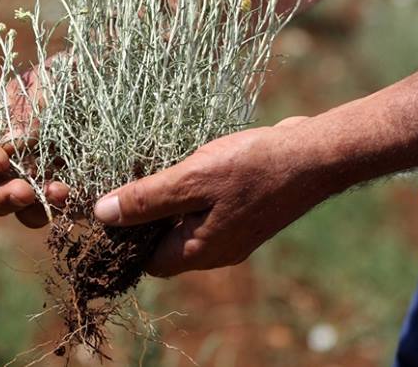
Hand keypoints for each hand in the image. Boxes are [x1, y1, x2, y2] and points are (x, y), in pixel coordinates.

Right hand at [0, 65, 68, 227]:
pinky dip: (63, 210)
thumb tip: (8, 144)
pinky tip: (79, 196)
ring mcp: (44, 177)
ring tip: (60, 194)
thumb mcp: (54, 77)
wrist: (119, 80)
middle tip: (24, 192)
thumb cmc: (78, 70)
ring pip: (22, 209)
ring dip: (32, 210)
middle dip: (2, 196)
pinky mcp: (72, 190)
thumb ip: (31, 108)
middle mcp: (16, 158)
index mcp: (0, 126)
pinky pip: (59, 211)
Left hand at [92, 117, 333, 276]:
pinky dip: (190, 191)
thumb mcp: (192, 179)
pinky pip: (205, 209)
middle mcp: (217, 250)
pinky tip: (186, 162)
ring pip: (184, 223)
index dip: (122, 237)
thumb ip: (147, 199)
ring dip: (167, 199)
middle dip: (143, 216)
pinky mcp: (245, 212)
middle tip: (126, 179)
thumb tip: (102, 215)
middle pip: (164, 243)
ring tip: (152, 165)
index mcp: (200, 251)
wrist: (315, 155)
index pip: (145, 261)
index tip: (107, 203)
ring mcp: (234, 232)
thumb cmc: (253, 166)